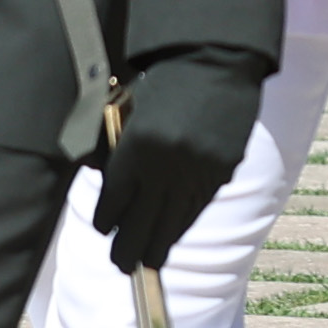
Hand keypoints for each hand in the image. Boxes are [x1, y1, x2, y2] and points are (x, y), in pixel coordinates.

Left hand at [93, 51, 270, 272]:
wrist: (215, 63)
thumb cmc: (164, 83)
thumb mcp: (131, 114)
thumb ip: (120, 152)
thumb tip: (110, 189)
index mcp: (136, 148)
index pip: (115, 201)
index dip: (108, 221)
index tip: (105, 231)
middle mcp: (166, 164)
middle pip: (142, 221)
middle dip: (129, 247)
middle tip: (121, 264)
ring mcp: (198, 169)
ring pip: (174, 220)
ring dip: (159, 244)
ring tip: (149, 262)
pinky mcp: (222, 169)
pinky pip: (199, 205)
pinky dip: (185, 223)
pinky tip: (176, 233)